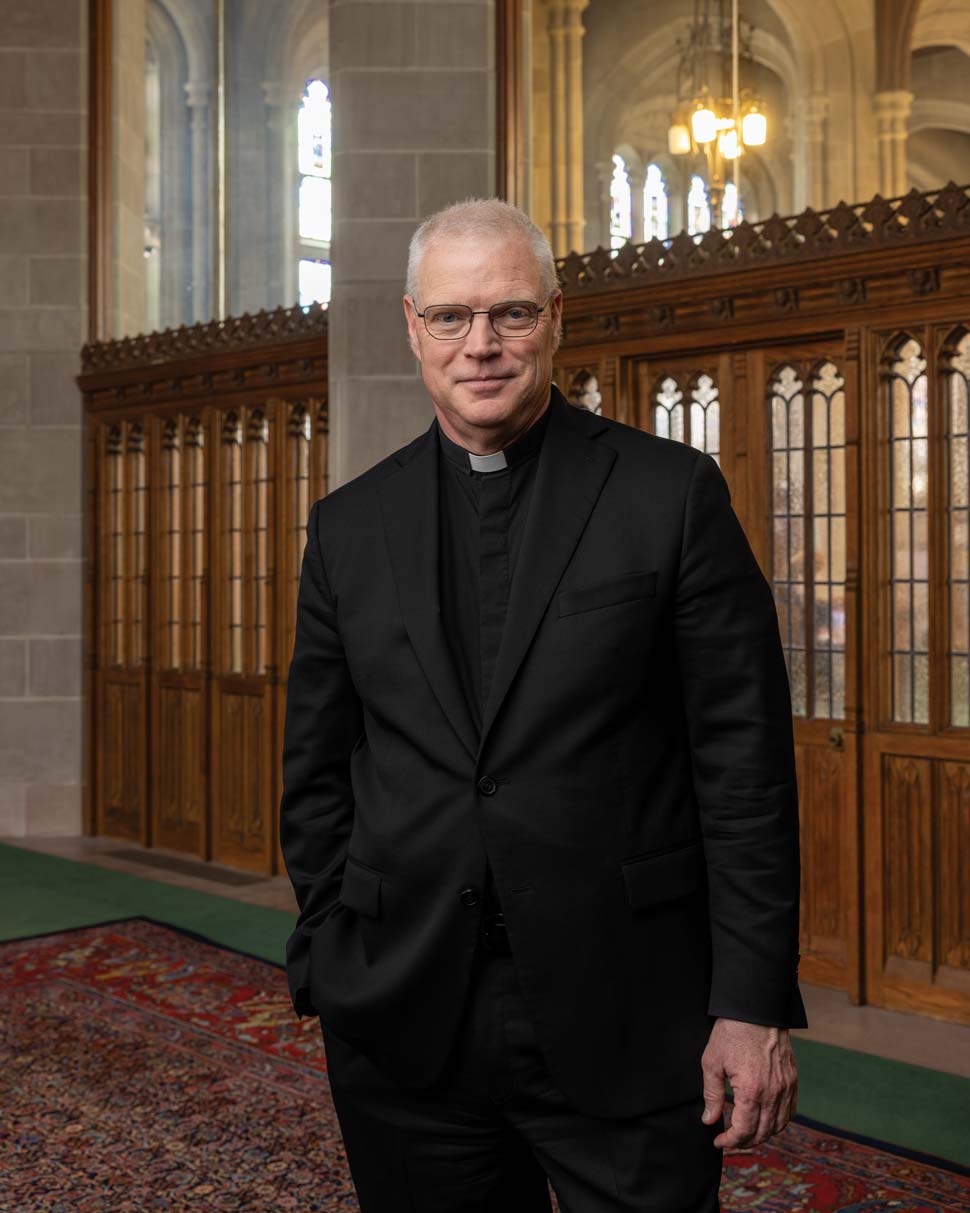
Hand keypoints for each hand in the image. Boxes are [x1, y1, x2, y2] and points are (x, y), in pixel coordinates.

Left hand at [700, 1018, 797, 1148]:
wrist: (756, 1009)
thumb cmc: (731, 1032)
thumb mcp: (712, 1062)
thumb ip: (712, 1095)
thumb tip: (709, 1120)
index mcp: (751, 1091)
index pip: (743, 1131)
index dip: (729, 1141)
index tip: (718, 1141)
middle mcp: (773, 1093)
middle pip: (762, 1133)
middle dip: (744, 1142)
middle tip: (729, 1139)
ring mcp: (786, 1087)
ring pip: (779, 1126)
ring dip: (762, 1135)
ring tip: (746, 1133)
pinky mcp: (792, 1079)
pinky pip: (790, 1111)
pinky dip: (779, 1122)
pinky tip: (766, 1120)